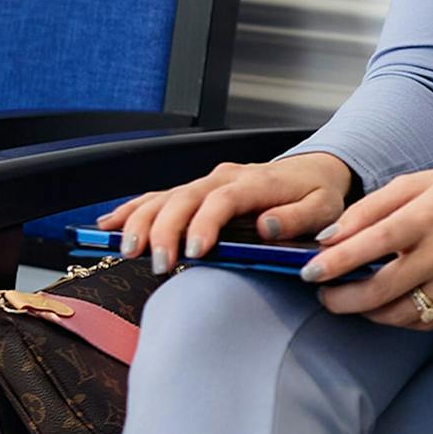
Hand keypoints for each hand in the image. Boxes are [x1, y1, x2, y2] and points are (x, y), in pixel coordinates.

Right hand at [97, 152, 352, 274]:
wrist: (314, 170)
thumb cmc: (318, 194)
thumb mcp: (324, 208)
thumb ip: (298, 218)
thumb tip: (266, 226)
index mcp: (258, 183)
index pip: (223, 199)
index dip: (204, 224)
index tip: (193, 252)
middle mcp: (227, 177)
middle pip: (185, 197)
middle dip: (166, 229)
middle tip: (158, 263)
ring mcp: (208, 182)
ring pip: (165, 196)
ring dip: (142, 221)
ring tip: (127, 250)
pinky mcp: (197, 190)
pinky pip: (159, 196)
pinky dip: (133, 209)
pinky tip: (108, 225)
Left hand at [307, 156, 432, 330]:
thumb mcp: (416, 183)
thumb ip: (370, 208)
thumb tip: (330, 239)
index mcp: (428, 215)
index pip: (372, 244)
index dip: (335, 263)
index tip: (310, 272)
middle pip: (382, 290)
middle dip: (343, 299)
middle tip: (326, 295)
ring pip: (402, 314)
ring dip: (369, 313)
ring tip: (356, 301)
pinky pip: (428, 322)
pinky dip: (402, 320)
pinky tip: (391, 306)